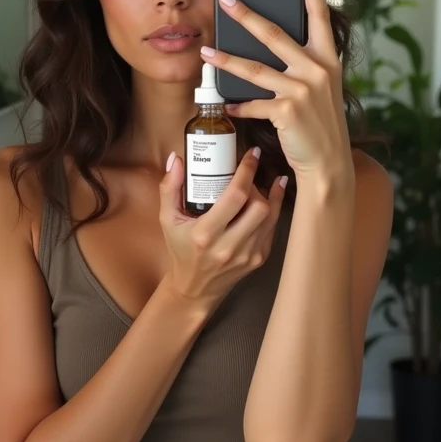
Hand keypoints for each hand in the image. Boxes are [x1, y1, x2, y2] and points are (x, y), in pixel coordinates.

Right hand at [158, 147, 285, 313]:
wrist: (195, 288)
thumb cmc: (180, 249)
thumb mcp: (167, 219)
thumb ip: (169, 188)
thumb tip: (177, 159)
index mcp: (205, 235)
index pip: (235, 196)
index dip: (247, 171)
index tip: (251, 153)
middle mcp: (229, 247)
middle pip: (259, 207)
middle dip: (256, 184)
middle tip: (248, 174)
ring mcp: (247, 255)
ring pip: (270, 217)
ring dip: (267, 196)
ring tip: (257, 184)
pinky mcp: (259, 259)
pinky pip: (272, 227)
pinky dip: (273, 208)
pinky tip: (272, 195)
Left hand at [201, 0, 352, 182]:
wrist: (328, 163)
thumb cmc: (319, 123)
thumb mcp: (320, 87)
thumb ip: (302, 63)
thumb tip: (270, 42)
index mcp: (327, 58)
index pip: (318, 13)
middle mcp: (317, 69)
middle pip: (275, 34)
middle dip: (247, 14)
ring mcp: (302, 89)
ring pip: (255, 68)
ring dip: (226, 59)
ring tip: (205, 50)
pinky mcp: (287, 111)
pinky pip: (253, 102)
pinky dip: (238, 104)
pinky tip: (227, 105)